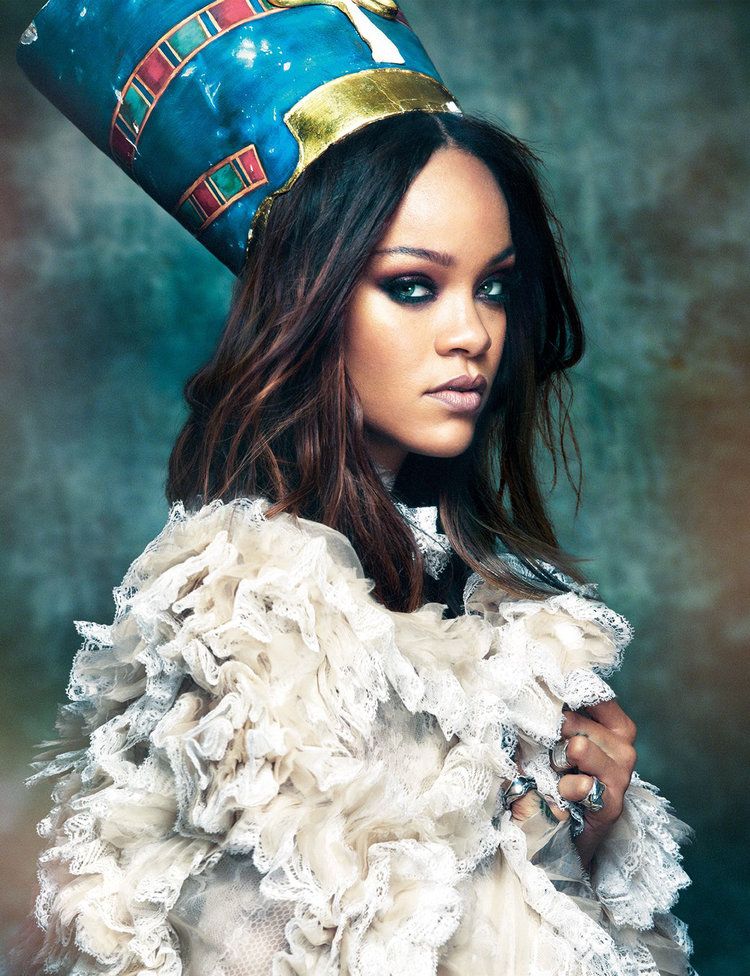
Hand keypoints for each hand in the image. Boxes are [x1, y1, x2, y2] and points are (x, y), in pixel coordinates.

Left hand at [555, 700, 636, 868]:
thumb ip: (541, 718)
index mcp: (610, 725)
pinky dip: (564, 788)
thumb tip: (521, 694)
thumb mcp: (542, 742)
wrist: (551, 836)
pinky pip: (584, 784)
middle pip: (576, 718)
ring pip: (580, 746)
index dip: (565, 692)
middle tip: (546, 754)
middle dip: (551, 734)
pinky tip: (562, 795)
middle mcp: (622, 746)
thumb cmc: (545, 781)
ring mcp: (621, 774)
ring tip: (555, 775)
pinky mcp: (612, 803)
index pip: (594, 692)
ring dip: (556, 761)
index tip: (544, 696)